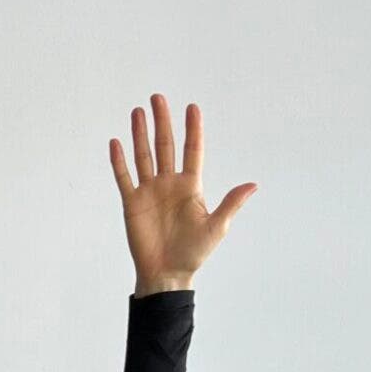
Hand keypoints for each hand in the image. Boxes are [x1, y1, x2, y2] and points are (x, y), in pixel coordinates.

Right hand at [110, 94, 256, 288]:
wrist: (168, 273)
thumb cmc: (194, 252)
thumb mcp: (217, 227)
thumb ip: (231, 203)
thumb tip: (253, 185)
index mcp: (191, 186)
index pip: (193, 151)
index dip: (193, 130)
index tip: (192, 107)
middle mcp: (169, 184)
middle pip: (165, 146)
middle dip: (162, 122)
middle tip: (158, 98)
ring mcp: (149, 192)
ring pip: (144, 156)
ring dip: (140, 134)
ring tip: (138, 112)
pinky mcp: (132, 203)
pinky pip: (124, 178)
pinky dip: (119, 161)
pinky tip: (116, 142)